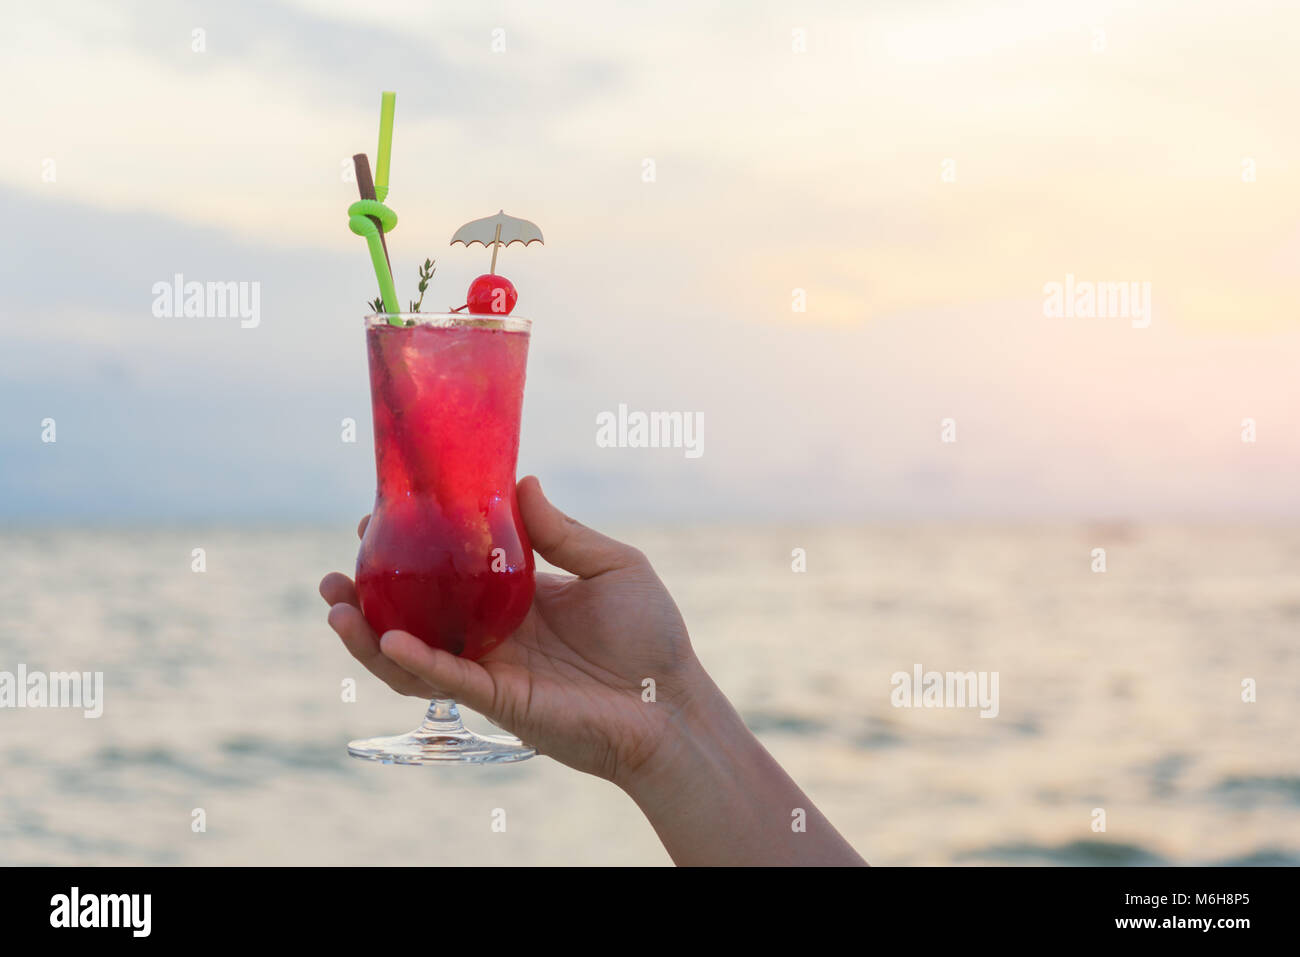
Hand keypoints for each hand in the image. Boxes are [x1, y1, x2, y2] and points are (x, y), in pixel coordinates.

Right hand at [320, 476, 712, 784]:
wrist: (670, 705)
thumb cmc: (652, 636)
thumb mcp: (614, 566)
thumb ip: (562, 532)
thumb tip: (521, 481)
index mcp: (516, 597)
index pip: (449, 572)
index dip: (411, 550)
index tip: (375, 521)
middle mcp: (493, 633)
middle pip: (416, 616)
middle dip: (368, 598)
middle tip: (336, 574)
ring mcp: (491, 668)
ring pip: (413, 656)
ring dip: (369, 636)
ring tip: (336, 608)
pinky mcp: (499, 700)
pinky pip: (446, 679)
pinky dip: (414, 662)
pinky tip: (388, 641)